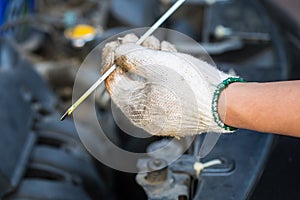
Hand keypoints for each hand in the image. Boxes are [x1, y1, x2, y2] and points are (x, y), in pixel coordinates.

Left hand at [101, 34, 232, 136]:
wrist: (225, 103)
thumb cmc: (194, 90)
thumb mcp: (157, 65)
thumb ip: (131, 57)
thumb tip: (119, 52)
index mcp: (135, 107)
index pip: (113, 82)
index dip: (111, 59)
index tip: (114, 45)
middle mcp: (146, 113)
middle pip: (131, 79)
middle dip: (133, 55)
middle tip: (137, 39)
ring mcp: (161, 111)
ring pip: (147, 79)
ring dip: (149, 58)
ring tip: (157, 45)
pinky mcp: (175, 106)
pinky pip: (161, 85)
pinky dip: (162, 67)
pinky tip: (168, 56)